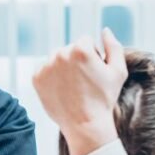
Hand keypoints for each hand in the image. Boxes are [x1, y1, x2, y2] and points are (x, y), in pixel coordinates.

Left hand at [32, 28, 127, 154]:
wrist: (85, 124)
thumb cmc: (104, 98)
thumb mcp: (118, 71)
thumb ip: (113, 47)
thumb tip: (105, 30)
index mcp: (80, 48)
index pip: (85, 41)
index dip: (93, 56)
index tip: (94, 71)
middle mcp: (60, 53)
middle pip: (69, 48)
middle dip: (76, 60)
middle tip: (84, 81)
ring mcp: (46, 66)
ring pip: (56, 58)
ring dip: (63, 67)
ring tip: (72, 86)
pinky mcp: (36, 78)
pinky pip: (45, 69)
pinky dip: (52, 77)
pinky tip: (61, 89)